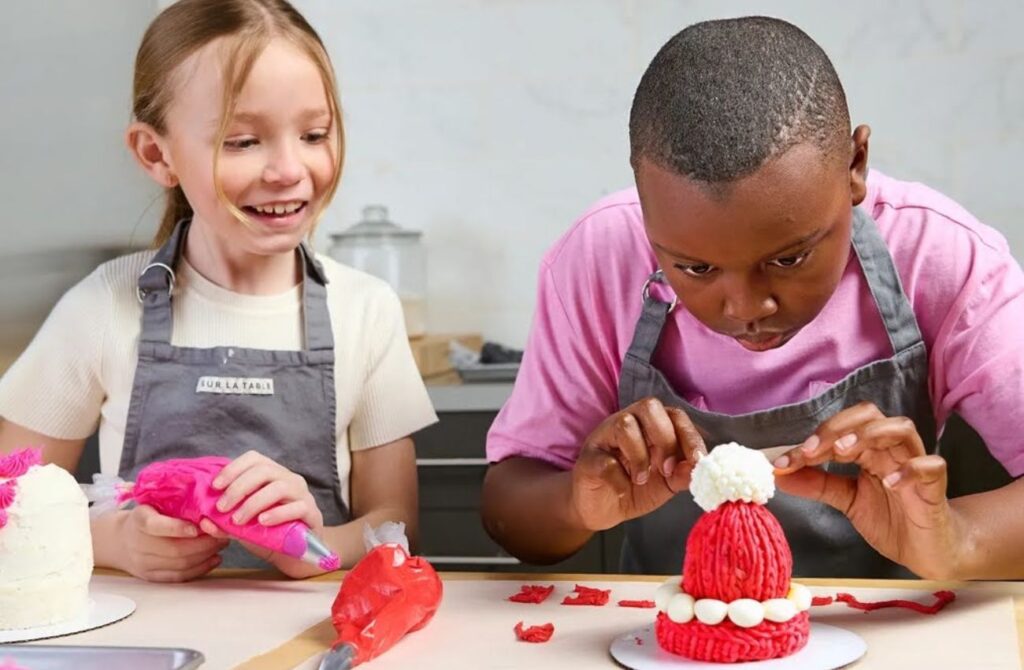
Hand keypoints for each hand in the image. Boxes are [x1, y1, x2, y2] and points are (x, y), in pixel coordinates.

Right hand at [116, 505, 227, 581]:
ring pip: (180, 564)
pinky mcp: (151, 577)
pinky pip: (179, 577)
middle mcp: (138, 544)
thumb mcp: (154, 503)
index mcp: (138, 520)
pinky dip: (200, 569)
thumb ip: (175, 503)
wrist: (119, 541)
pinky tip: (214, 559)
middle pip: (174, 549)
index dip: (177, 528)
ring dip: (206, 555)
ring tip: (221, 544)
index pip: (154, 526)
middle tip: (222, 534)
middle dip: (204, 543)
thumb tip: (208, 505)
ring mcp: (143, 563)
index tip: (198, 527)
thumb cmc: (146, 516)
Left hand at [201, 451, 326, 577]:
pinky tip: (263, 521)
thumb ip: (225, 523)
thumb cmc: (268, 534)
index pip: (253, 459)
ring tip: (239, 519)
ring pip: (279, 487)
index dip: (233, 468)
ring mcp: (302, 494)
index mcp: (272, 474)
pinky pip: (297, 507)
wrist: (295, 555)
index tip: (215, 486)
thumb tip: (204, 522)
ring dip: (254, 502)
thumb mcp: (242, 527)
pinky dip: (277, 513)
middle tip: (222, 508)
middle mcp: (289, 479)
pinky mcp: (312, 513)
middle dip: (239, 488)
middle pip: (264, 470)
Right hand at [571, 397, 705, 531]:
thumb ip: (682, 474)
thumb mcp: (666, 484)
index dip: (689, 434)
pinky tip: (622, 490)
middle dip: (665, 439)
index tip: (697, 460)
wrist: (599, 508)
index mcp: (651, 426)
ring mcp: (605, 437)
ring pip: (625, 424)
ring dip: (639, 455)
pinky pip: (604, 460)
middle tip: (666, 469)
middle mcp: (628, 423)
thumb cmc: (634, 489)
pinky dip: (618, 479)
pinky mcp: (587, 458)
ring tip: (640, 480)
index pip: (675, 415)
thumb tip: (697, 467)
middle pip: (649, 407)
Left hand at [772, 401, 962, 578]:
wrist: (928, 551)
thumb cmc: (891, 519)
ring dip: (869, 435)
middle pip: (869, 415)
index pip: (840, 429)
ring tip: (844, 452)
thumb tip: (780, 474)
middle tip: (811, 451)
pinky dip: (910, 469)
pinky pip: (931, 466)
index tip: (783, 462)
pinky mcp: (936, 488)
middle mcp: (891, 450)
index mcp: (868, 450)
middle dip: (837, 427)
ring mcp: (915, 465)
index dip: (811, 440)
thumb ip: (817, 485)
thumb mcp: (847, 501)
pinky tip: (889, 482)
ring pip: (901, 428)